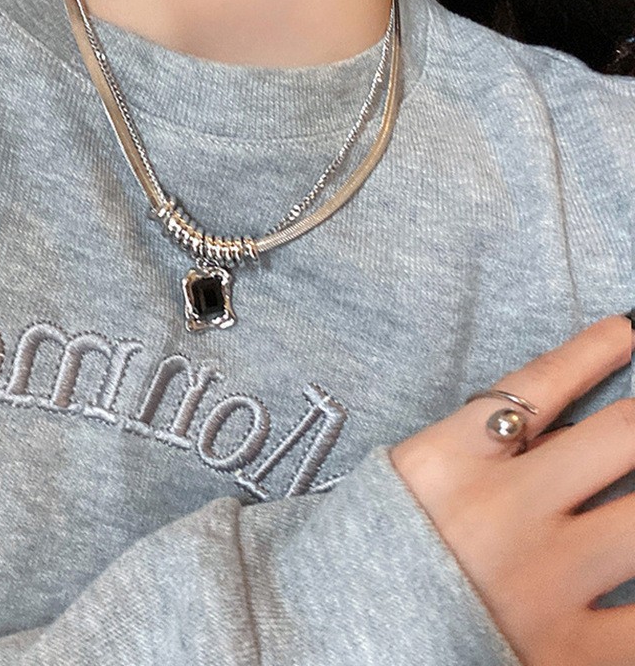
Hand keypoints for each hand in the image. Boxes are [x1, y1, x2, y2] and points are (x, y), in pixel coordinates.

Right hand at [390, 314, 633, 665]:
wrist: (355, 634)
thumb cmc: (384, 544)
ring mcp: (541, 581)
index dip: (594, 350)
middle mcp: (501, 512)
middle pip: (618, 437)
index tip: (629, 329)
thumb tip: (568, 418)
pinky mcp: (566, 650)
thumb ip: (480, 444)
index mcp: (449, 462)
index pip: (537, 385)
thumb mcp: (415, 475)